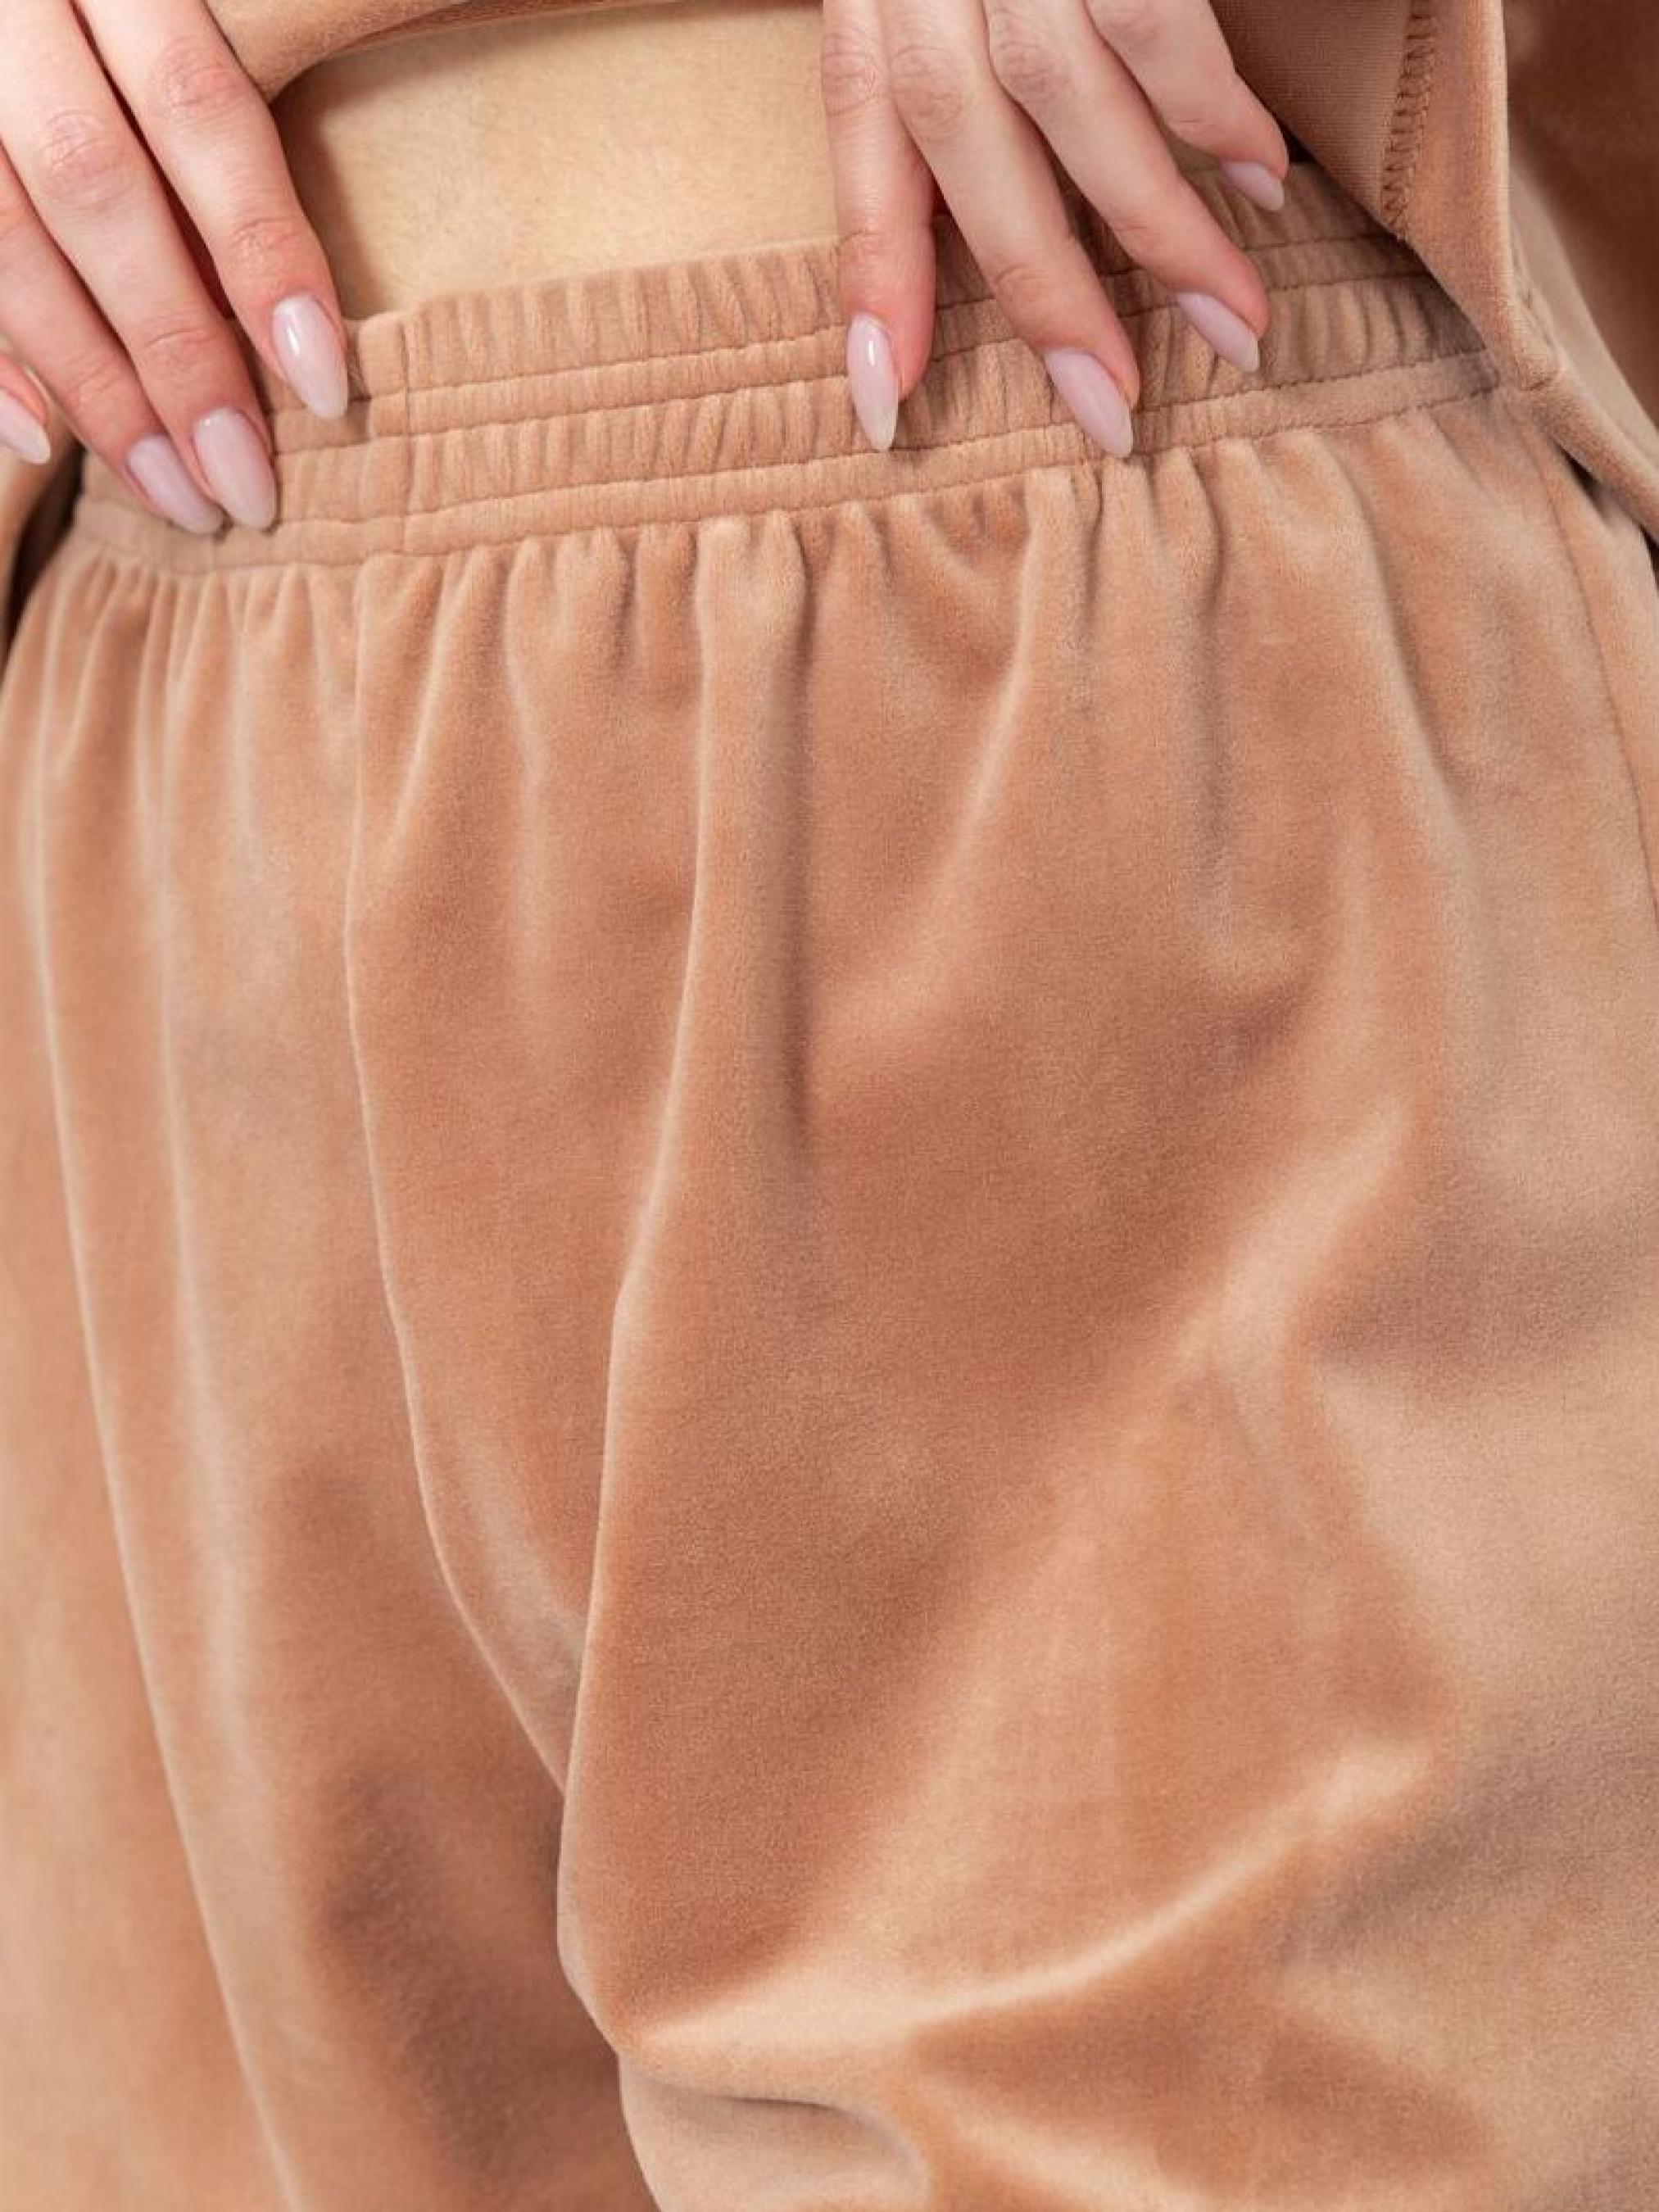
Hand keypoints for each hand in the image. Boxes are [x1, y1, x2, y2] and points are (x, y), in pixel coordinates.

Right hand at [0, 0, 347, 532]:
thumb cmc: (152, 14)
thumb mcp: (230, 12)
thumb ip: (281, 80)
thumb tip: (385, 232)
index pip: (199, 106)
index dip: (264, 250)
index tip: (322, 385)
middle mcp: (18, 5)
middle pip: (96, 188)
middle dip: (177, 353)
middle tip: (247, 487)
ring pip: (5, 234)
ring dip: (95, 387)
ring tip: (177, 497)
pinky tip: (46, 443)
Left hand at [821, 0, 1289, 455]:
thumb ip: (948, 60)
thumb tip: (1006, 208)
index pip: (859, 144)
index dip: (873, 281)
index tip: (880, 405)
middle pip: (964, 146)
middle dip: (1043, 293)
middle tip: (1111, 411)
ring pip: (1065, 99)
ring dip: (1157, 224)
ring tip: (1233, 318)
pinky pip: (1156, 17)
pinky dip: (1209, 104)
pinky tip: (1258, 173)